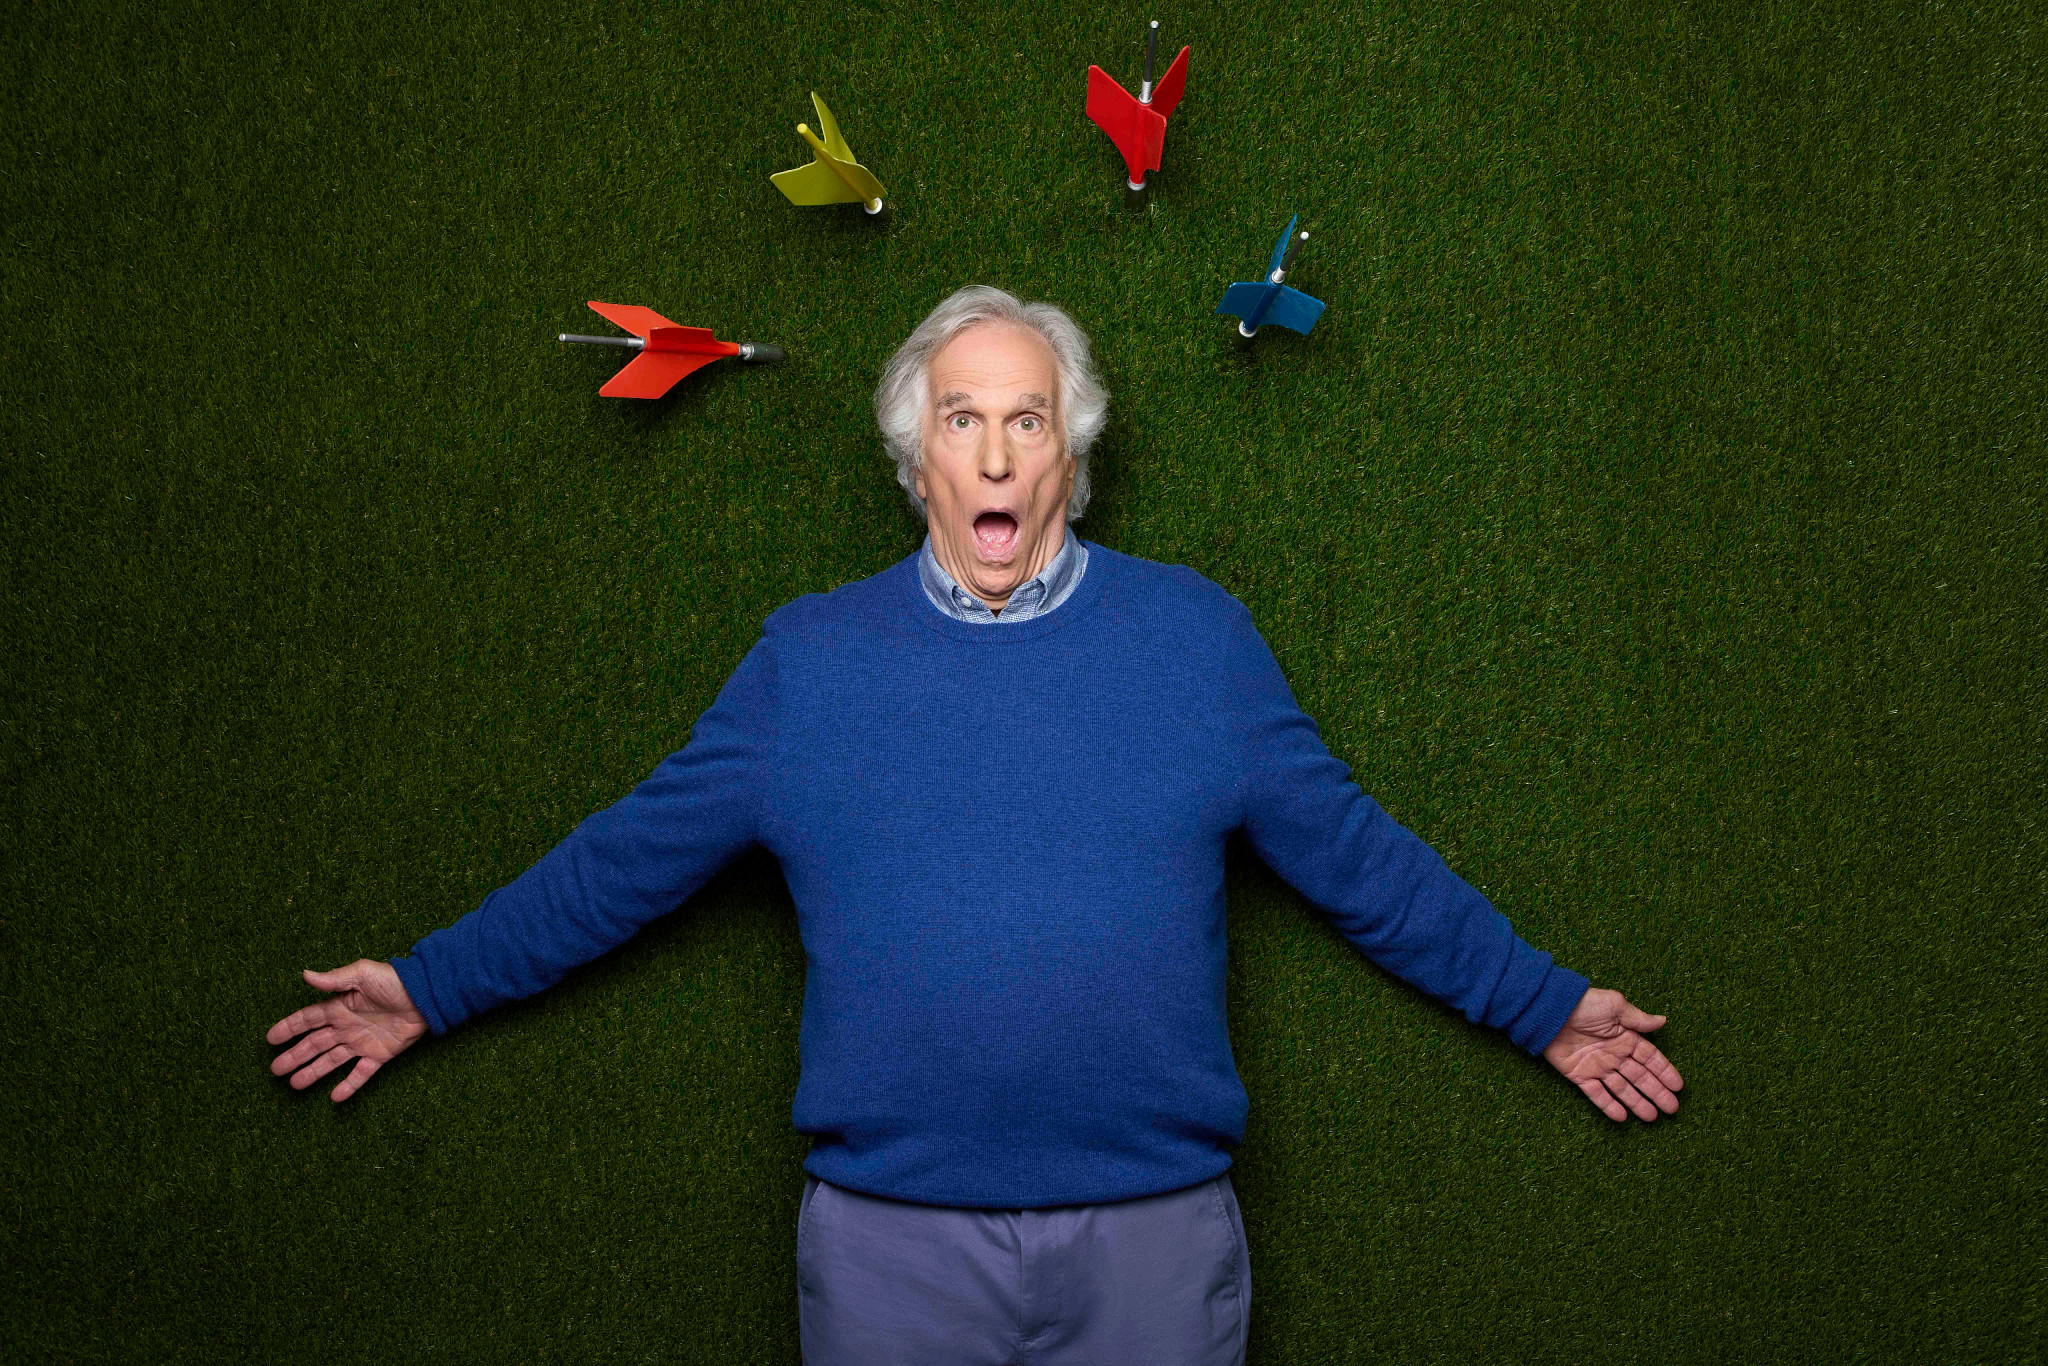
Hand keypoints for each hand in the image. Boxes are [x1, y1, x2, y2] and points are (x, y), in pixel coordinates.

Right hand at [267, 960, 426, 1101]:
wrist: (426, 995)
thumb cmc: (394, 980)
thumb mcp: (362, 974)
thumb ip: (334, 979)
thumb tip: (305, 974)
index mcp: (339, 1006)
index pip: (307, 1020)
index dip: (289, 1028)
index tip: (269, 1039)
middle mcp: (346, 1027)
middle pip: (314, 1044)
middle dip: (294, 1056)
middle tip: (275, 1070)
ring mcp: (362, 1042)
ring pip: (331, 1061)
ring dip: (313, 1073)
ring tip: (294, 1084)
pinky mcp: (379, 1055)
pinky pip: (361, 1074)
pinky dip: (349, 1086)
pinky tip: (334, 1098)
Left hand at [1543, 988, 1683, 1121]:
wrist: (1550, 1010)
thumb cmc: (1584, 1004)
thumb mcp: (1615, 1006)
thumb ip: (1638, 1019)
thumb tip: (1663, 1021)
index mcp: (1625, 1037)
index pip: (1650, 1058)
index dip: (1665, 1072)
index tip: (1679, 1087)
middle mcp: (1614, 1054)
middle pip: (1639, 1077)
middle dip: (1656, 1093)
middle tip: (1672, 1109)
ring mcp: (1597, 1066)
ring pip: (1621, 1089)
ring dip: (1636, 1103)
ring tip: (1651, 1117)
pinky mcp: (1579, 1075)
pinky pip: (1596, 1094)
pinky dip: (1608, 1106)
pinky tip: (1622, 1117)